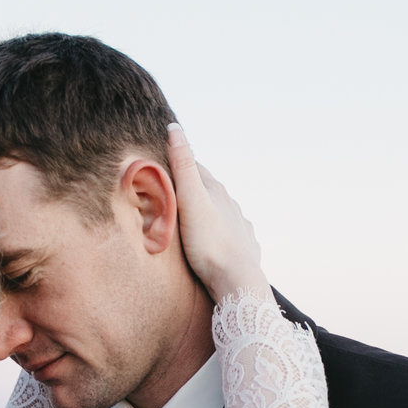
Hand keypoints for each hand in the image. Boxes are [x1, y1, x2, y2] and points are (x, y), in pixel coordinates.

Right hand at [167, 124, 265, 304]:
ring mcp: (240, 226)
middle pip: (209, 190)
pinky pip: (231, 234)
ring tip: (192, 216)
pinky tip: (217, 238)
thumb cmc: (208, 241)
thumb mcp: (189, 199)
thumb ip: (182, 165)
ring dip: (207, 211)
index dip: (178, 164)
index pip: (195, 168)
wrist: (236, 280)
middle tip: (172, 190)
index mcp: (216, 191)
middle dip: (192, 188)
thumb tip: (175, 127)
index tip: (162, 163)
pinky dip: (221, 231)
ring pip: (222, 211)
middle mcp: (231, 205)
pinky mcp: (244, 247)